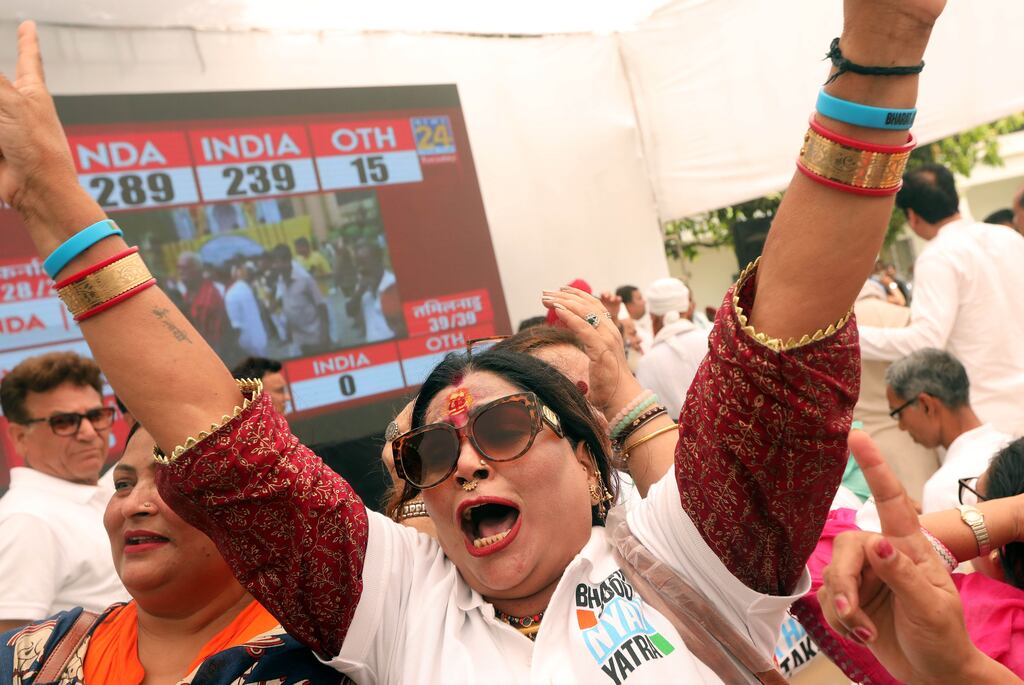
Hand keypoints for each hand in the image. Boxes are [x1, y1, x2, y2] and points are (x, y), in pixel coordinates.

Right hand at [0, 22, 95, 231]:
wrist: (36, 189)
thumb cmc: (36, 146)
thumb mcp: (10, 103)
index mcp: (32, 92)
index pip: (28, 58)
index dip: (27, 41)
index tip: (29, 26)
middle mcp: (17, 107)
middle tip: (8, 120)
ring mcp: (4, 127)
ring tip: (6, 133)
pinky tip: (1, 142)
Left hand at [541, 286, 639, 413]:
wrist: (622, 399)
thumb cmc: (609, 384)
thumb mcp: (597, 359)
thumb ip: (589, 346)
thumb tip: (575, 339)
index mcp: (610, 332)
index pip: (594, 306)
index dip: (577, 296)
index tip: (560, 290)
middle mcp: (610, 331)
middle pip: (587, 305)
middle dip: (564, 296)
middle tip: (545, 292)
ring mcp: (607, 339)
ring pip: (584, 312)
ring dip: (563, 302)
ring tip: (546, 298)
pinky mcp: (601, 349)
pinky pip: (583, 328)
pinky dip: (569, 317)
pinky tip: (557, 310)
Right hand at [818, 434, 985, 682]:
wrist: (932, 672)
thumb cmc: (942, 635)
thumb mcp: (931, 606)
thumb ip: (903, 574)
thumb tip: (877, 544)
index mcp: (909, 547)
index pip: (891, 500)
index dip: (874, 467)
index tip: (857, 436)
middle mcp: (882, 555)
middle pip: (846, 549)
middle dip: (845, 584)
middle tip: (854, 615)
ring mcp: (864, 576)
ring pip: (832, 578)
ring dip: (843, 610)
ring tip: (865, 633)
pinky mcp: (848, 599)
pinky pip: (826, 602)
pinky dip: (839, 623)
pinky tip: (860, 635)